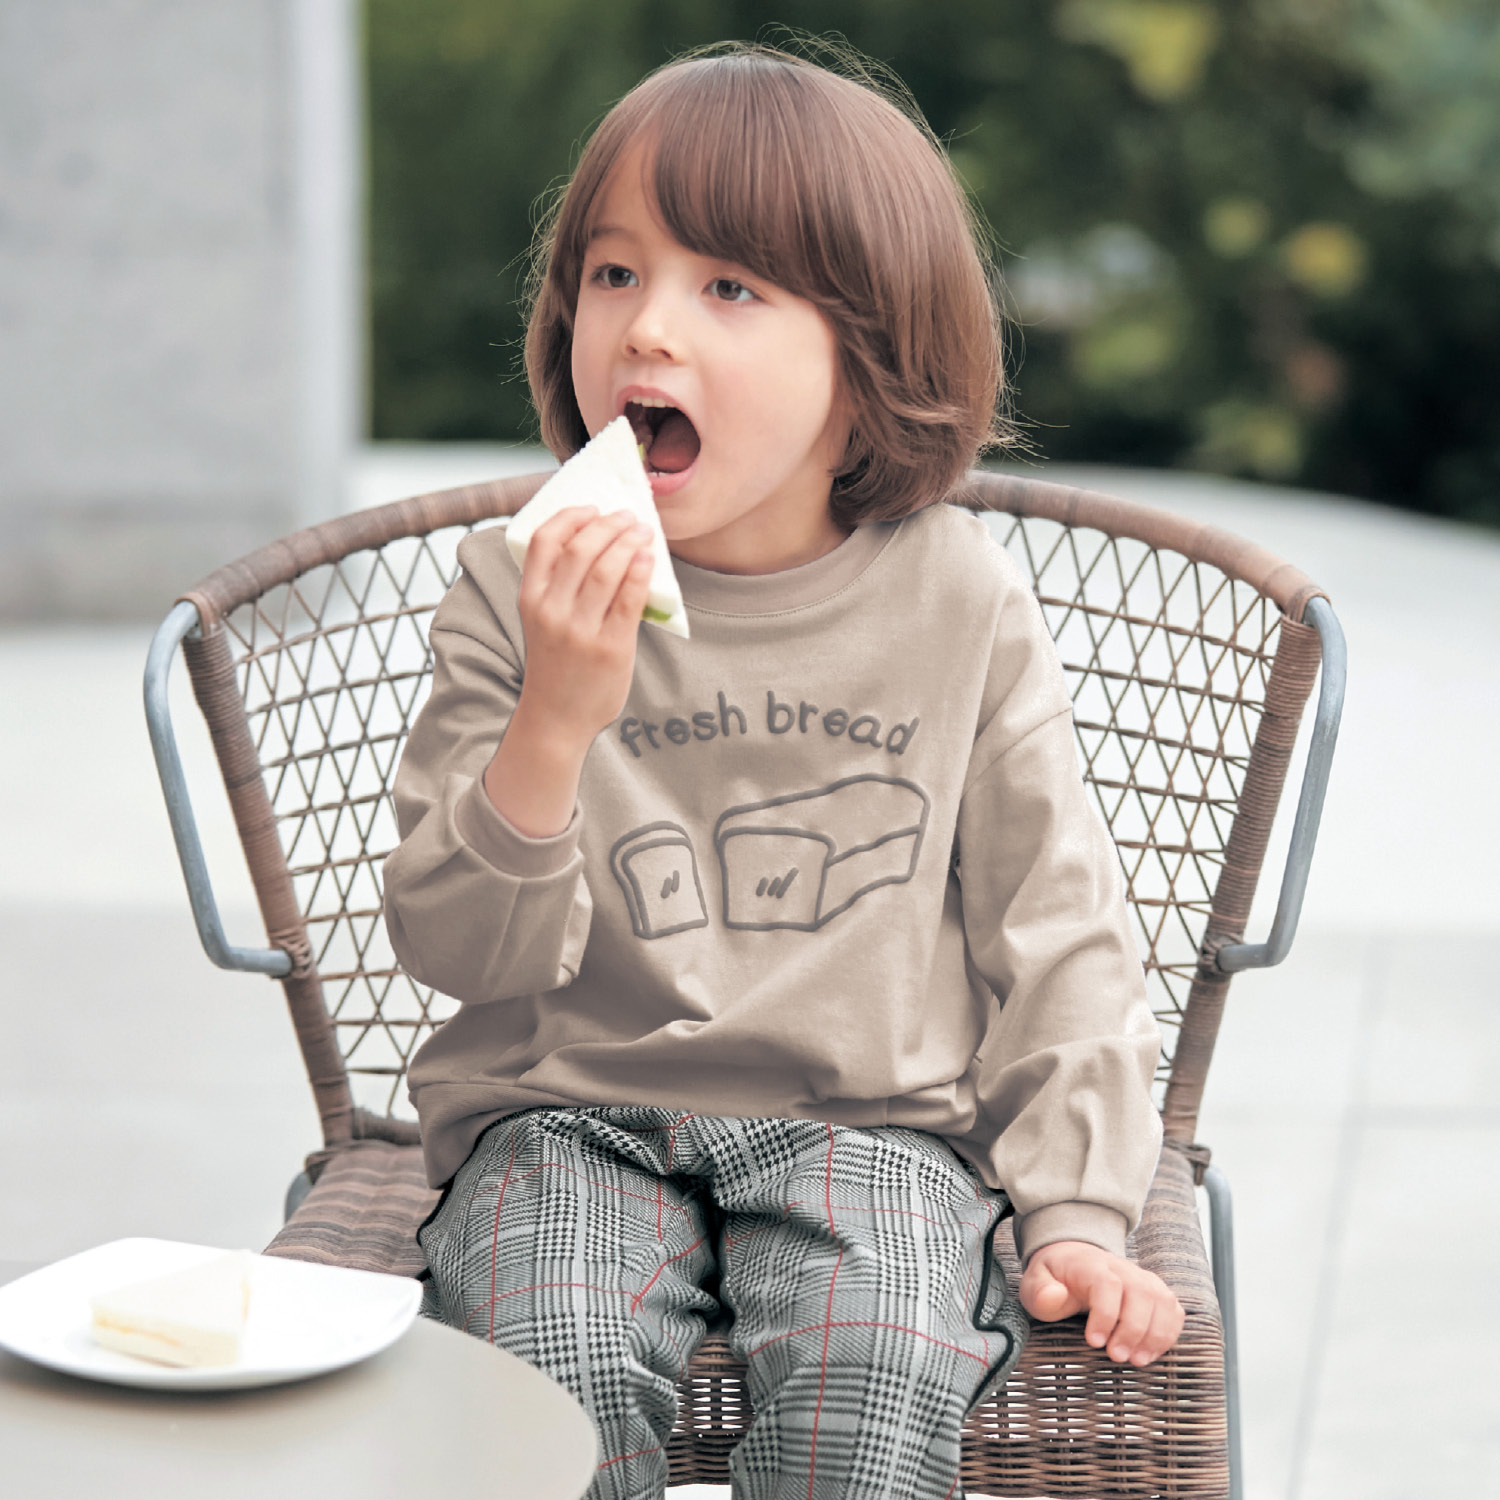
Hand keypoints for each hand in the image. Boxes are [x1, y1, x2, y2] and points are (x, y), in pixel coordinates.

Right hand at [514, 505, 655, 745]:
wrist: (556, 717)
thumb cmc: (555, 663)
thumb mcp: (541, 620)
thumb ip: (559, 586)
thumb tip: (600, 540)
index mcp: (530, 599)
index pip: (543, 541)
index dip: (570, 516)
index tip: (592, 507)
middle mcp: (551, 612)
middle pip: (580, 549)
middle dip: (608, 524)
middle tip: (628, 515)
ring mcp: (580, 631)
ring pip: (607, 569)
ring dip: (629, 542)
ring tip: (643, 532)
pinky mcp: (610, 648)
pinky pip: (629, 599)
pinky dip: (641, 572)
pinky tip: (649, 558)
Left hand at [1018, 1240, 1184, 1366]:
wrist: (1073, 1260)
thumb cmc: (1054, 1279)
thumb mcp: (1035, 1283)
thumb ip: (1040, 1292)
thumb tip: (1055, 1296)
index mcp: (1091, 1264)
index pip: (1107, 1284)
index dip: (1106, 1314)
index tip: (1094, 1342)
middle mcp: (1122, 1268)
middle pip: (1140, 1293)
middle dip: (1132, 1329)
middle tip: (1117, 1357)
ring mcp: (1142, 1279)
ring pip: (1162, 1301)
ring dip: (1155, 1334)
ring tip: (1137, 1360)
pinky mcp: (1156, 1293)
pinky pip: (1173, 1310)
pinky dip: (1168, 1333)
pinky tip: (1151, 1353)